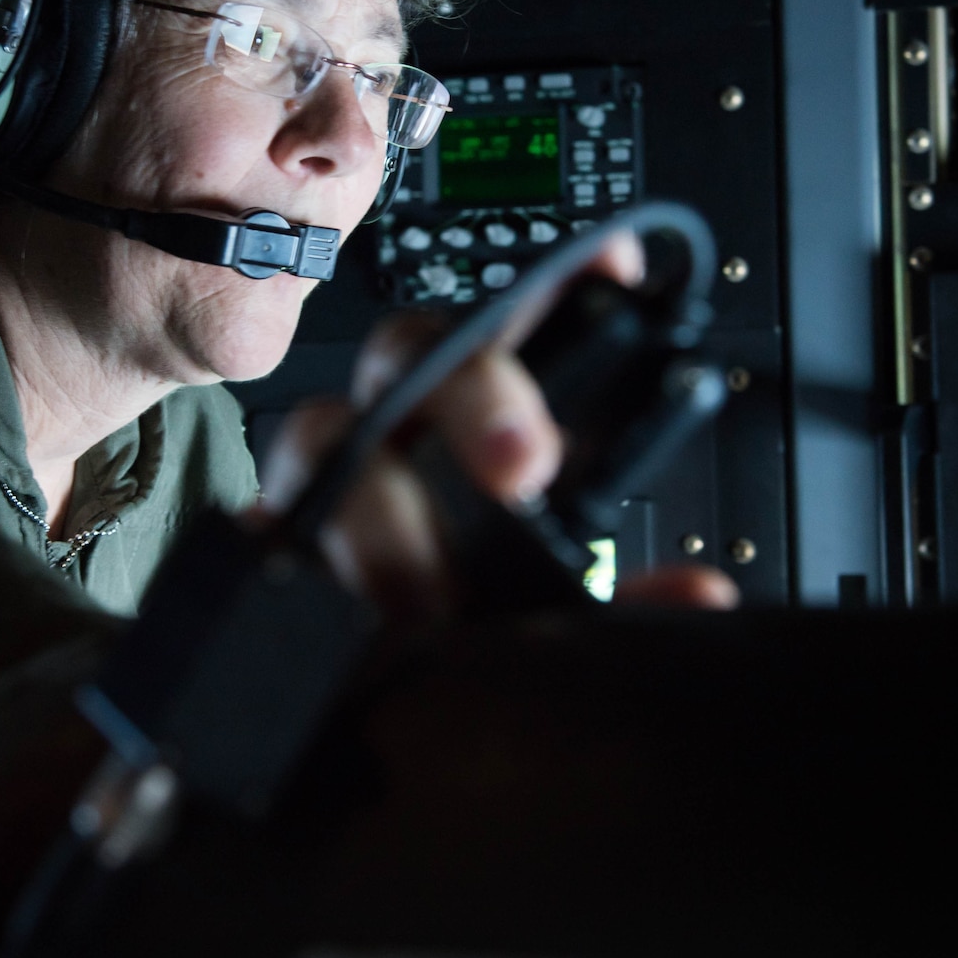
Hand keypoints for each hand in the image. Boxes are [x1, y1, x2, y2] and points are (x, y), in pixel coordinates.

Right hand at [255, 232, 737, 619]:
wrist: (358, 688)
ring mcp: (321, 472)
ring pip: (319, 431)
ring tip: (422, 592)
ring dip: (374, 508)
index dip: (561, 280)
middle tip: (525, 471)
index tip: (617, 269)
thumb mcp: (555, 603)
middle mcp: (399, 420)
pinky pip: (256, 520)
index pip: (518, 318)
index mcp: (481, 413)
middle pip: (417, 350)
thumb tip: (701, 600)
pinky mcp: (265, 534)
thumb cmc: (461, 609)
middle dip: (475, 395)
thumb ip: (621, 596)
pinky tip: (305, 584)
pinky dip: (275, 546)